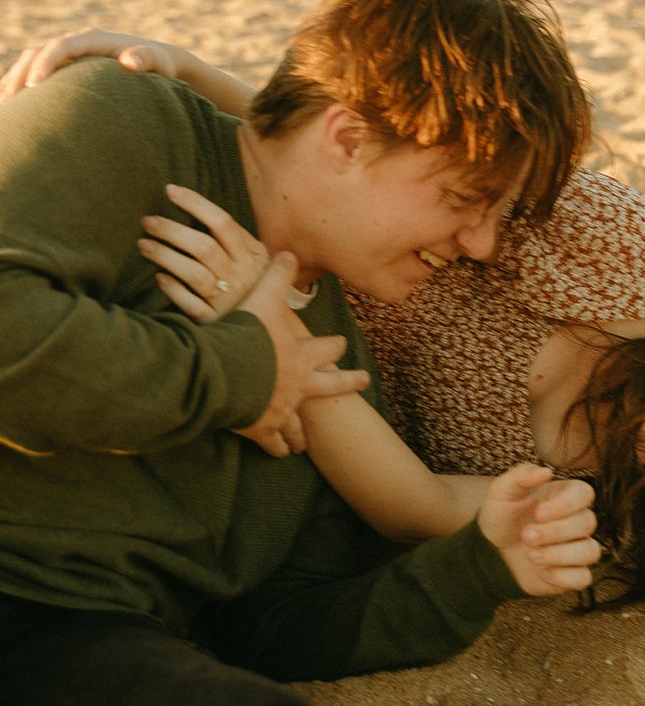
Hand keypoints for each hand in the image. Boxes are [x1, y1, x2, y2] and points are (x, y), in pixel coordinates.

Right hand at [0, 28, 183, 101]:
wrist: (158, 62)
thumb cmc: (160, 66)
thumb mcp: (157, 63)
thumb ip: (145, 59)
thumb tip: (130, 60)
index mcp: (93, 39)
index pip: (61, 46)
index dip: (45, 62)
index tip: (34, 85)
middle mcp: (77, 41)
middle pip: (38, 52)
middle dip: (20, 74)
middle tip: (10, 102)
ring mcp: (69, 53)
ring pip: (31, 60)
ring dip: (14, 80)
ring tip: (4, 107)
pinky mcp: (66, 66)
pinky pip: (35, 70)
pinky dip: (20, 84)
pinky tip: (10, 105)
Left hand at [140, 183, 269, 322]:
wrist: (267, 327)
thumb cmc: (252, 284)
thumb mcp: (254, 259)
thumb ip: (235, 237)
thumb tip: (200, 207)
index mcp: (251, 255)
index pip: (223, 223)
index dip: (195, 204)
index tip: (170, 190)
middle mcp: (241, 276)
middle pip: (204, 247)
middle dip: (172, 231)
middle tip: (147, 221)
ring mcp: (227, 300)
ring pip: (193, 274)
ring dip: (166, 257)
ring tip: (143, 245)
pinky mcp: (214, 321)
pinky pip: (190, 304)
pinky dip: (173, 290)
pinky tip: (158, 278)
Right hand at [235, 253, 369, 457]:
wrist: (223, 371)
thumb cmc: (244, 335)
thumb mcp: (262, 299)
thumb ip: (276, 277)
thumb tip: (288, 252)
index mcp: (301, 355)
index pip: (327, 347)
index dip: (336, 345)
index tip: (344, 344)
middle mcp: (298, 384)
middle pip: (330, 385)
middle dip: (346, 382)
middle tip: (360, 381)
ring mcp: (282, 409)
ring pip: (301, 424)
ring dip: (304, 430)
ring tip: (307, 441)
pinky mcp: (262, 428)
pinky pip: (274, 443)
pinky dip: (278, 447)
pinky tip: (280, 453)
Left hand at [477, 464, 599, 595]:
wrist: (490, 551)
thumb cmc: (501, 517)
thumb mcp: (502, 492)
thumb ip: (521, 476)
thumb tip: (547, 471)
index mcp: (564, 496)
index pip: (584, 493)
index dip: (566, 504)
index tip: (539, 513)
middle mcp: (575, 521)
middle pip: (588, 522)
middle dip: (555, 531)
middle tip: (525, 536)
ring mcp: (576, 548)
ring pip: (590, 551)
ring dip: (559, 554)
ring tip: (531, 555)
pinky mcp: (571, 574)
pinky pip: (584, 578)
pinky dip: (563, 576)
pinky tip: (542, 573)